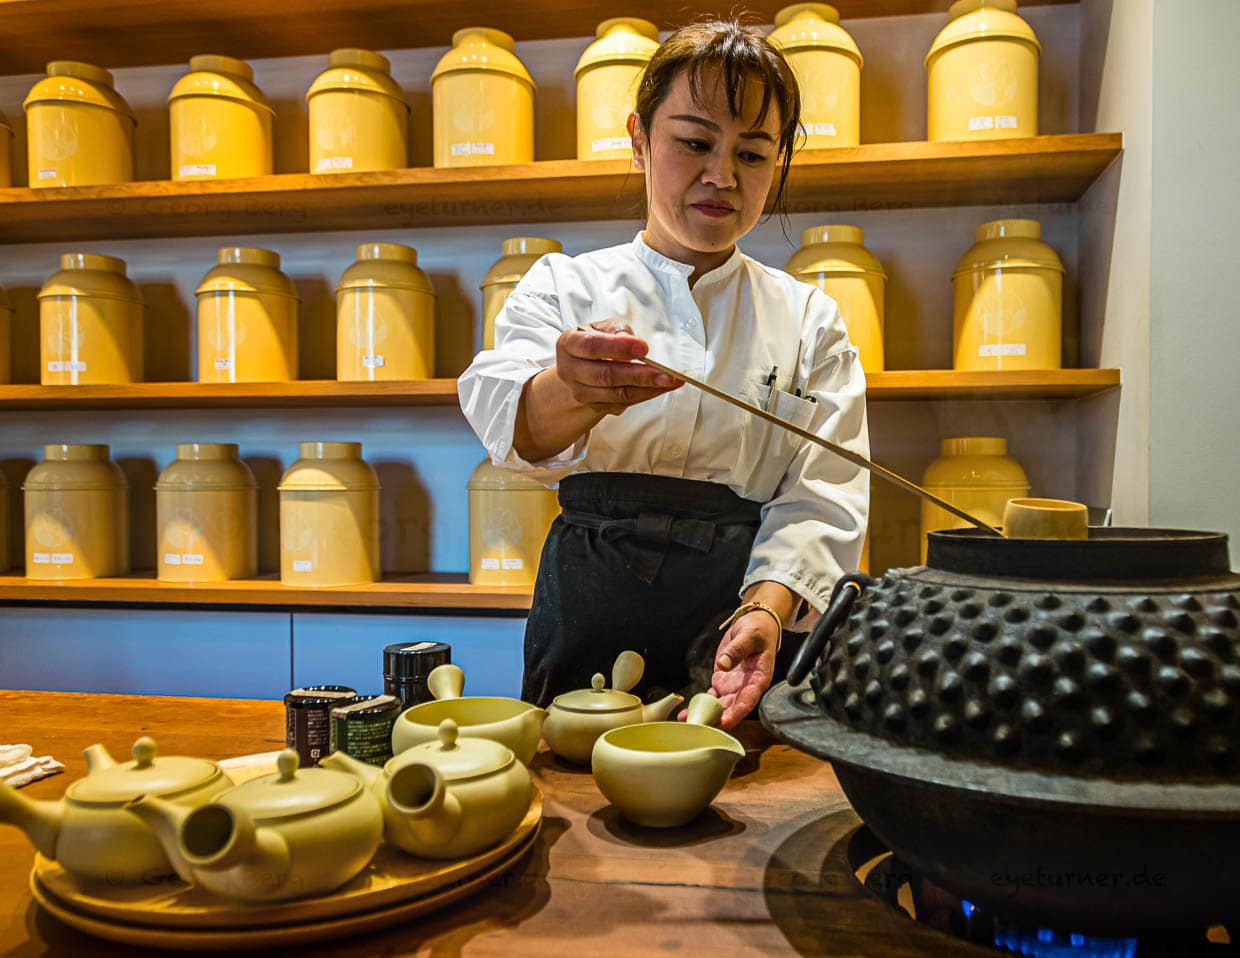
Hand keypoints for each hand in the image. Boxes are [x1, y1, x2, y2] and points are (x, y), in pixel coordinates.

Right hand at [555, 319, 680, 414]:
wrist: (577, 369)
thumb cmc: (593, 342)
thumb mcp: (601, 327)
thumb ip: (617, 330)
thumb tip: (631, 340)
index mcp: (569, 344)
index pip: (591, 346)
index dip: (617, 348)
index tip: (643, 348)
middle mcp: (571, 370)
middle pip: (606, 375)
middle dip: (640, 375)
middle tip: (666, 373)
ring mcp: (582, 392)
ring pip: (617, 394)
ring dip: (648, 389)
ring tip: (671, 381)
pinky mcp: (596, 406)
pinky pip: (624, 402)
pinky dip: (646, 395)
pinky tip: (663, 388)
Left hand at [680, 612, 778, 730]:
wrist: (756, 625)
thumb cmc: (759, 630)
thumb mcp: (750, 635)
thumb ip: (738, 649)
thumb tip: (724, 663)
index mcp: (759, 678)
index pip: (748, 700)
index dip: (736, 713)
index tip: (724, 722)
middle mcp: (747, 687)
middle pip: (733, 708)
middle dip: (718, 719)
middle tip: (701, 726)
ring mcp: (734, 686)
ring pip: (720, 706)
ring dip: (706, 715)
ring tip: (689, 721)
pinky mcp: (723, 682)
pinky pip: (711, 697)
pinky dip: (700, 705)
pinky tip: (687, 712)